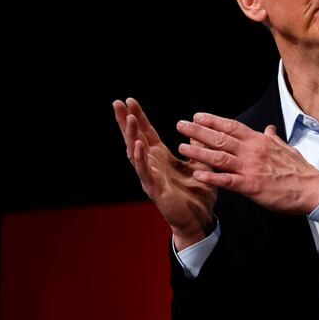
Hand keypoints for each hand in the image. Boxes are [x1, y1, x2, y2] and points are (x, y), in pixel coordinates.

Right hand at [113, 98, 215, 248]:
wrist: (199, 219)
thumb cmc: (197, 194)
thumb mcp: (200, 165)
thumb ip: (196, 149)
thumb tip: (196, 132)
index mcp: (161, 158)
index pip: (147, 133)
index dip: (139, 117)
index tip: (130, 100)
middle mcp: (152, 165)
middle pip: (135, 139)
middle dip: (126, 121)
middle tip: (117, 102)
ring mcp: (151, 177)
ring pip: (136, 153)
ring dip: (131, 135)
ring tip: (127, 118)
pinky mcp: (155, 189)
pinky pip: (145, 172)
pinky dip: (140, 158)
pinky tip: (137, 145)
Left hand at [175, 113, 318, 214]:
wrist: (312, 188)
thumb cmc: (300, 170)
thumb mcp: (286, 148)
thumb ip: (273, 139)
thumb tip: (269, 128)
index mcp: (260, 141)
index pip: (232, 126)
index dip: (213, 120)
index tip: (198, 116)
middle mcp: (252, 151)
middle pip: (221, 138)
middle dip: (199, 131)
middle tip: (181, 125)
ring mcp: (251, 168)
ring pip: (219, 157)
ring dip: (199, 151)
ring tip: (182, 146)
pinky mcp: (251, 186)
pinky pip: (227, 181)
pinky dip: (211, 177)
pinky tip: (197, 174)